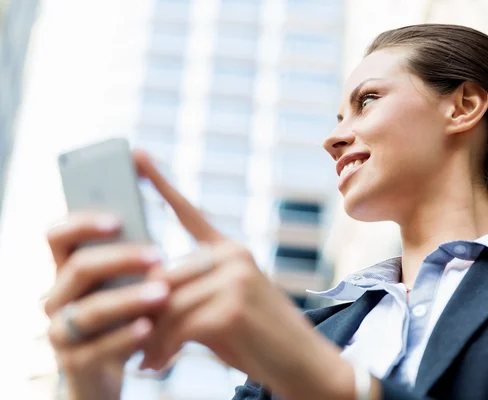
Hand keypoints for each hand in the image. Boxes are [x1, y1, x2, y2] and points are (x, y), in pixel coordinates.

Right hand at [44, 212, 169, 399]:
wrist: (107, 371)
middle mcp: (56, 298)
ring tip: (163, 292)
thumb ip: (132, 266)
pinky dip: (125, 336)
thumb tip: (159, 246)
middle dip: (120, 258)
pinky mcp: (74, 363)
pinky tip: (149, 327)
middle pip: (79, 268)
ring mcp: (61, 332)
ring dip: (129, 298)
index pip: (58, 236)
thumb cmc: (123, 317)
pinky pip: (99, 347)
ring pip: (91, 309)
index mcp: (65, 272)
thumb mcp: (126, 288)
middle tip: (157, 254)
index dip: (82, 223)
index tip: (117, 220)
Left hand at [133, 152, 356, 399]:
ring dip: (150, 338)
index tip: (135, 154)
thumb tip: (139, 298)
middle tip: (133, 344)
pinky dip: (161, 350)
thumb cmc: (260, 340)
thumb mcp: (224, 307)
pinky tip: (158, 365)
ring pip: (165, 302)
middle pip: (161, 275)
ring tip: (148, 360)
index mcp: (229, 251)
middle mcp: (232, 255)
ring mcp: (234, 276)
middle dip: (142, 312)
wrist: (305, 365)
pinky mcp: (231, 305)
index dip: (159, 182)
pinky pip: (175, 325)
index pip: (189, 213)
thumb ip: (190, 292)